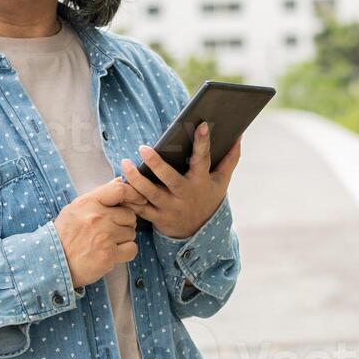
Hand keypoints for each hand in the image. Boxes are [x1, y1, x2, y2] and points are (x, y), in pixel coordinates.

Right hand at [54, 177, 144, 289]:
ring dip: (124, 238)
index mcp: (89, 203)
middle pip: (130, 214)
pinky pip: (132, 249)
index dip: (134, 194)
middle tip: (111, 231)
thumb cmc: (65, 235)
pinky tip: (113, 253)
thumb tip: (119, 180)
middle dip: (125, 223)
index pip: (119, 190)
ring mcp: (104, 236)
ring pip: (131, 232)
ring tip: (107, 243)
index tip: (139, 201)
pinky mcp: (109, 255)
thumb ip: (99, 195)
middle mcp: (97, 217)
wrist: (53, 262)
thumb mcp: (75, 208)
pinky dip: (126, 252)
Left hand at [120, 122, 240, 239]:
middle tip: (143, 148)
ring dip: (136, 179)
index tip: (202, 124)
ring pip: (150, 194)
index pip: (203, 159)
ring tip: (125, 163)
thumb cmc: (208, 199)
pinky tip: (119, 184)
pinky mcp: (157, 218)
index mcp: (201, 182)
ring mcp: (170, 207)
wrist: (199, 233)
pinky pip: (140, 208)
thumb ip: (230, 159)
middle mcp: (185, 195)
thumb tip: (240, 135)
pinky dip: (129, 198)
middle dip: (156, 163)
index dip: (203, 142)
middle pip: (170, 179)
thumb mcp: (221, 181)